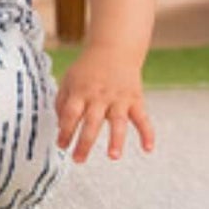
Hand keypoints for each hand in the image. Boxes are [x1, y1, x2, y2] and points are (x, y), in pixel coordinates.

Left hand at [56, 46, 156, 164]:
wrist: (114, 48)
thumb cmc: (88, 68)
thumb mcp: (69, 79)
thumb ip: (62, 102)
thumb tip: (60, 127)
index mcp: (81, 92)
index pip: (70, 114)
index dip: (65, 131)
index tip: (61, 145)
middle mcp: (99, 96)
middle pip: (91, 122)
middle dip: (84, 143)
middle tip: (78, 159)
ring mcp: (119, 98)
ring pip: (118, 122)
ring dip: (116, 140)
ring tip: (113, 157)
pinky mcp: (135, 100)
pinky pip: (142, 118)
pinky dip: (147, 133)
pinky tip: (148, 148)